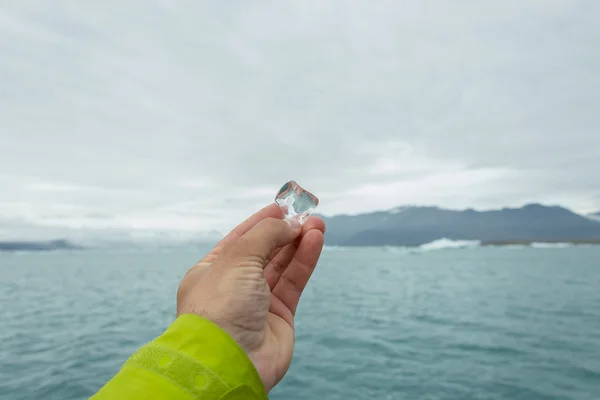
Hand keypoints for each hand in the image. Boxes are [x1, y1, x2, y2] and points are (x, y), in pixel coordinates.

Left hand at [176, 203, 325, 391]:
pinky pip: (294, 281)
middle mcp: (234, 285)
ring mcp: (257, 301)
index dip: (261, 221)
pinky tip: (315, 241)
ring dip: (299, 243)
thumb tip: (289, 224)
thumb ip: (266, 235)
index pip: (240, 238)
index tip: (282, 206)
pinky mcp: (279, 316)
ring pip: (283, 265)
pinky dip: (305, 260)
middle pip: (265, 250)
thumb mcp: (238, 257)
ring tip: (317, 225)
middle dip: (285, 231)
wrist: (228, 359)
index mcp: (212, 270)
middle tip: (307, 214)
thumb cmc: (221, 305)